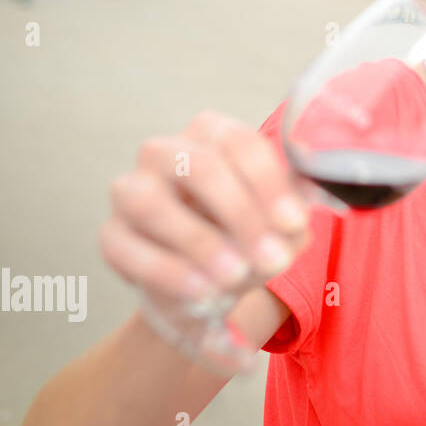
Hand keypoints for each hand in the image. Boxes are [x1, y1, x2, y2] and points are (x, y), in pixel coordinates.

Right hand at [99, 111, 309, 314]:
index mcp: (213, 135)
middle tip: (273, 259)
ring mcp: (131, 190)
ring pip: (151, 202)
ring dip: (199, 241)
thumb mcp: (280, 223)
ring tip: (236, 276)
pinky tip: (202, 290)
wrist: (211, 284)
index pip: (241, 142)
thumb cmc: (248, 236)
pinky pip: (124, 246)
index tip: (294, 224)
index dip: (269, 183)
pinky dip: (166, 270)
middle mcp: (166, 152)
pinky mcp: (111, 234)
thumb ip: (296, 211)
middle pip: (201, 166)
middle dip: (242, 215)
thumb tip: (314, 206)